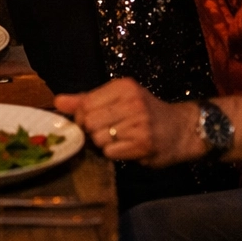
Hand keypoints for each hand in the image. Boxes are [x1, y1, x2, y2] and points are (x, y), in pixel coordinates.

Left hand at [54, 78, 204, 166]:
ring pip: (99, 140)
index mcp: (123, 87)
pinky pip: (111, 153)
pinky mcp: (144, 144)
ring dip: (103, 144)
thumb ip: (87, 100)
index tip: (88, 122)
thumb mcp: (119, 98)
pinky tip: (127, 147)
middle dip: (91, 132)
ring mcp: (139, 124)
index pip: (84, 104)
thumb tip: (57, 102)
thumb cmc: (146, 112)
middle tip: (105, 133)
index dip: (80, 117)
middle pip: (89, 123)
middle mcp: (132, 102)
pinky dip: (114, 153)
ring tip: (119, 139)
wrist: (183, 129)